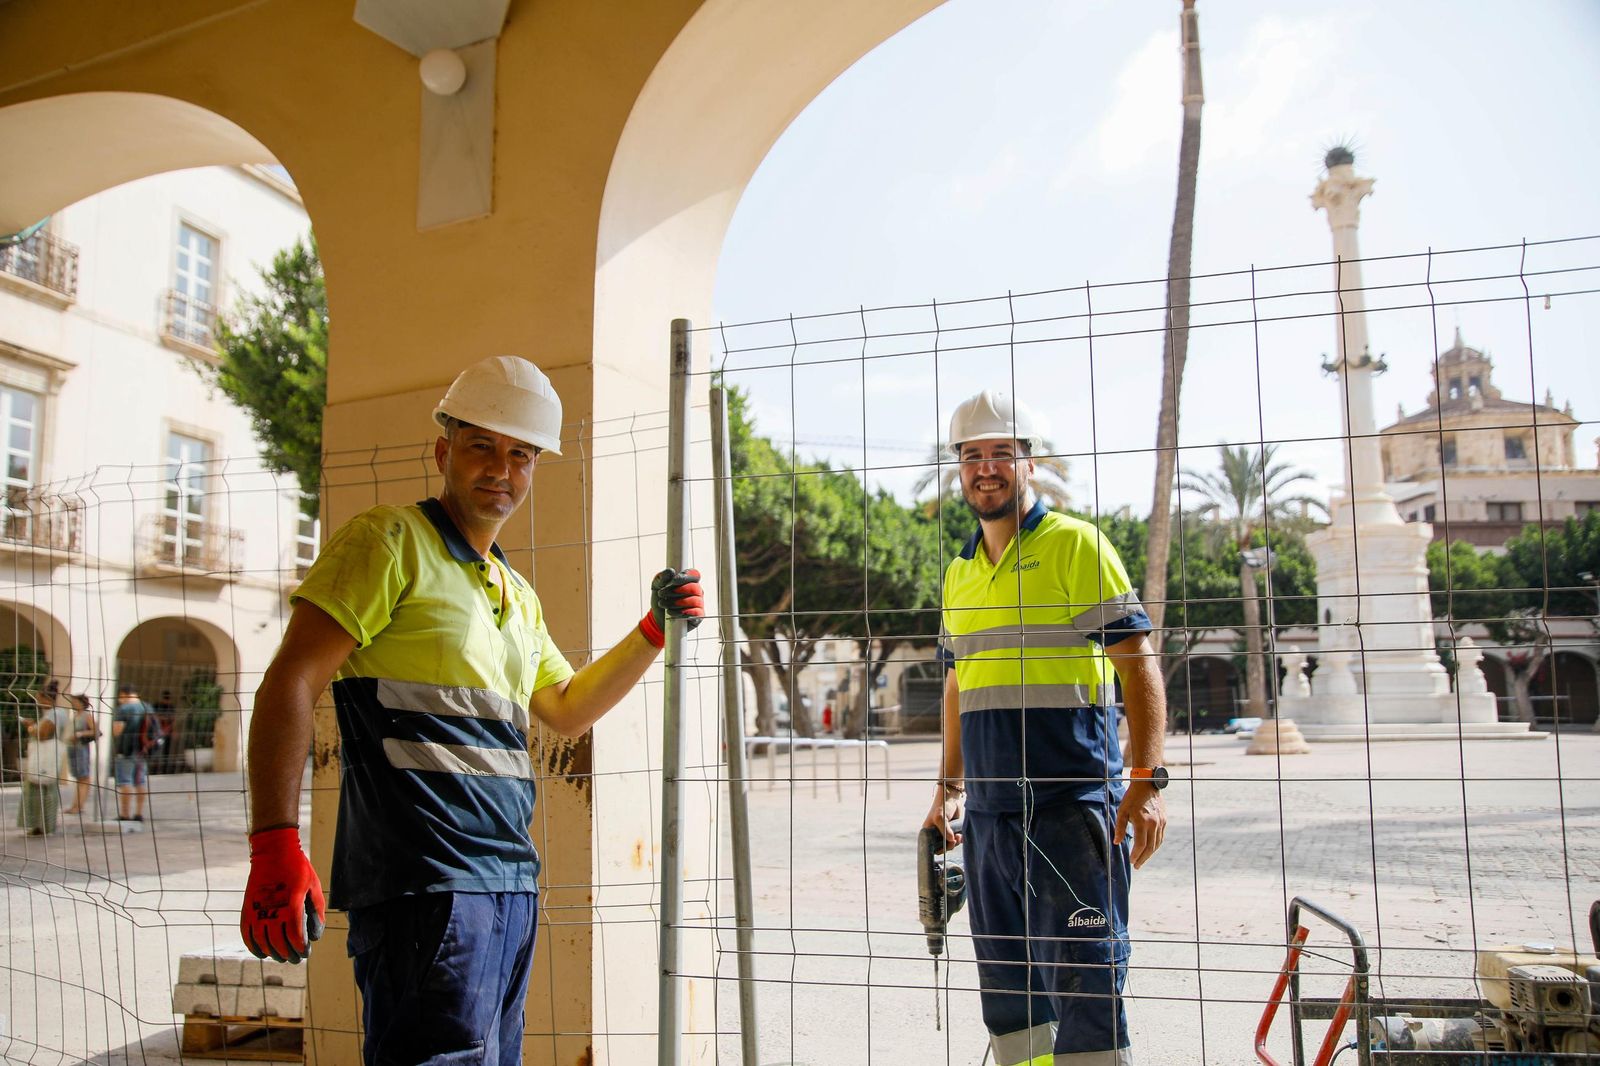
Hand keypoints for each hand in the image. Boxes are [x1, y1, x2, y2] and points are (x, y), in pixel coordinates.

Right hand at [241, 827, 325, 963]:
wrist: (273, 850)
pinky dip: (253, 946)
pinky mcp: (248, 907)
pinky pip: (247, 933)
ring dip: (272, 953)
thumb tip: (315, 935)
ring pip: (262, 941)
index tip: (305, 952)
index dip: (300, 947)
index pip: (294, 934)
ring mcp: (258, 909)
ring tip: (282, 957)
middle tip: (296, 959)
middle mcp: (273, 908)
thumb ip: (317, 910)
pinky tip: (261, 953)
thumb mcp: (313, 886)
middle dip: (289, 954)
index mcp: (292, 903)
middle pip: (278, 942)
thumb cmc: (297, 868)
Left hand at [639, 568, 704, 647]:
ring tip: (664, 604)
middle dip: (677, 591)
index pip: (694, 574)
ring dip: (676, 603)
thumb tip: (670, 571)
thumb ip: (661, 577)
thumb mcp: (656, 586)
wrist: (657, 618)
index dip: (686, 576)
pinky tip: (672, 613)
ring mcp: (699, 604)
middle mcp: (696, 592)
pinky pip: (696, 613)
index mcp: (689, 582)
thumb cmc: (661, 599)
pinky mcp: (698, 617)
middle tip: (663, 594)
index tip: (674, 581)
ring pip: (694, 600)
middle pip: (695, 588)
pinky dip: (682, 613)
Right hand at [921, 786, 964, 851]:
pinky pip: (956, 841)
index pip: (932, 847)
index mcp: (928, 832)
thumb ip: (945, 830)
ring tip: (958, 835)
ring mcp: (944, 833)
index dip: (939, 849)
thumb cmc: (942, 806)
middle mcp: (935, 834)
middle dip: (949, 845)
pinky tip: (961, 835)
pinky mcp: (952, 831)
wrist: (952, 799)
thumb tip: (952, 840)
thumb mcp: (940, 818)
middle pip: (942, 848)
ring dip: (956, 842)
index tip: (946, 845)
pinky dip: (960, 840)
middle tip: (954, 839)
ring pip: (950, 845)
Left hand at [1113, 782, 1166, 868]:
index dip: (1136, 855)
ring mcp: (1161, 822)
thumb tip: (1117, 843)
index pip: (1141, 844)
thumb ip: (1120, 828)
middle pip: (1150, 847)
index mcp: (1142, 822)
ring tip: (1142, 860)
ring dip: (1150, 854)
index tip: (1131, 862)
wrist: (1147, 784)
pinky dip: (1155, 845)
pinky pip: (1161, 837)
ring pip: (1157, 844)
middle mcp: (1154, 824)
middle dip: (1143, 858)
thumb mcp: (1122, 811)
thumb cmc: (1132, 797)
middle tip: (1137, 866)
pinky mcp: (1164, 820)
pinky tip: (1150, 849)